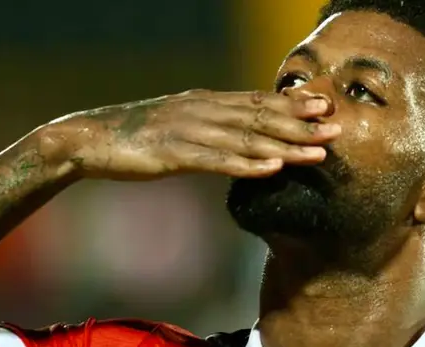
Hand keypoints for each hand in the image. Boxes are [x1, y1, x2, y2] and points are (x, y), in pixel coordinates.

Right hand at [51, 89, 340, 179]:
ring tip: (317, 152)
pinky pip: (217, 161)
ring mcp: (187, 131)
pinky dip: (247, 164)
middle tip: (338, 126)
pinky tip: (271, 169)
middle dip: (301, 123)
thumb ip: (206, 127)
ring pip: (246, 139)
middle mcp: (201, 110)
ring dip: (285, 146)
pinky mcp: (172, 155)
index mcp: (203, 102)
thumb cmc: (130, 139)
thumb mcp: (175, 126)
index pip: (256, 100)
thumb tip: (236, 136)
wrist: (87, 140)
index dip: (292, 102)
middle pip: (260, 116)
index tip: (326, 105)